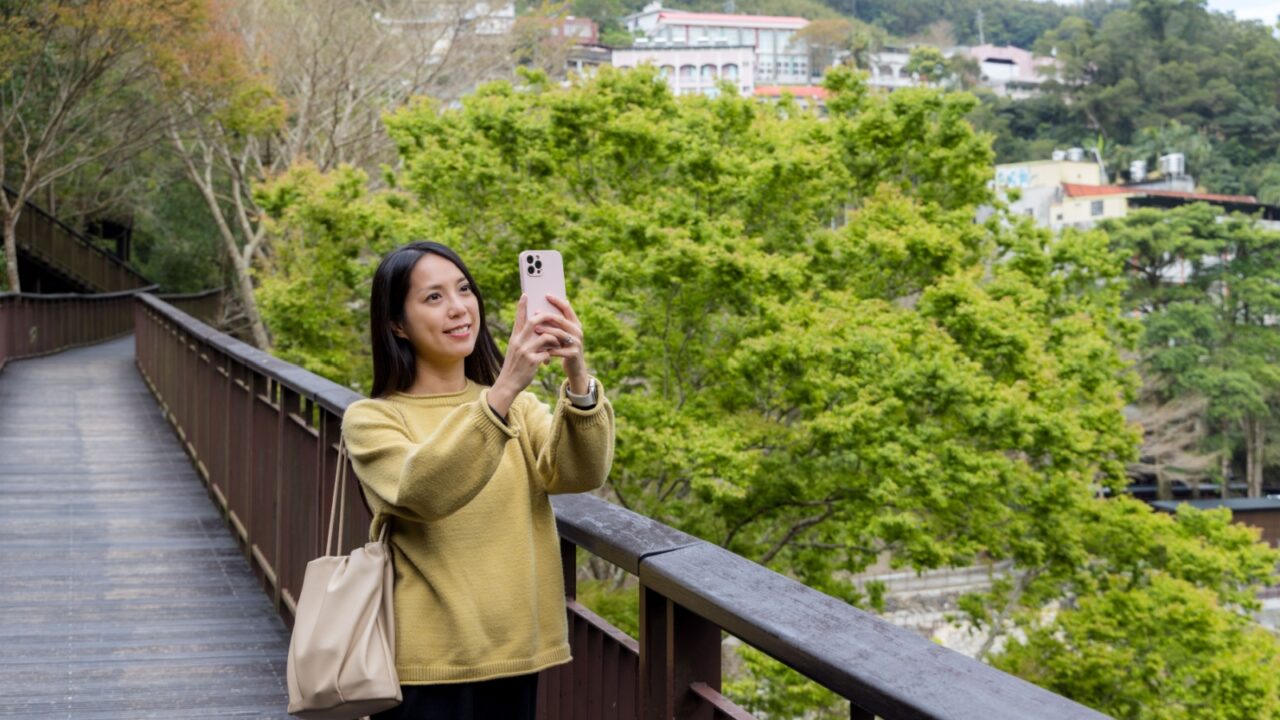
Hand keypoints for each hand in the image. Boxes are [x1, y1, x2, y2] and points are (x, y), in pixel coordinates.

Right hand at [489, 294, 565, 415]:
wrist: (508, 384)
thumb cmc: (514, 367)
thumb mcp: (515, 350)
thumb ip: (524, 340)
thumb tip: (537, 330)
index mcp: (514, 338)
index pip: (518, 318)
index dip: (522, 306)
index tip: (526, 294)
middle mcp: (518, 341)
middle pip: (534, 321)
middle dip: (547, 317)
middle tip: (555, 317)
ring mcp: (525, 351)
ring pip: (546, 336)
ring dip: (555, 339)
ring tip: (559, 343)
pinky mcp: (532, 360)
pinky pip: (548, 352)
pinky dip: (552, 354)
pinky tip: (550, 360)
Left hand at [534, 294, 588, 393]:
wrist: (575, 367)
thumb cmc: (564, 348)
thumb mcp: (563, 334)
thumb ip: (558, 322)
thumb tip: (545, 305)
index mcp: (575, 323)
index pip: (567, 308)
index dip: (557, 301)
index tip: (546, 295)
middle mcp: (578, 331)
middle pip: (561, 320)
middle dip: (547, 316)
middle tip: (535, 313)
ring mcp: (577, 342)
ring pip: (559, 334)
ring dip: (546, 331)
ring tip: (535, 329)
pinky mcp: (573, 354)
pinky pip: (558, 349)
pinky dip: (548, 348)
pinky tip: (539, 347)